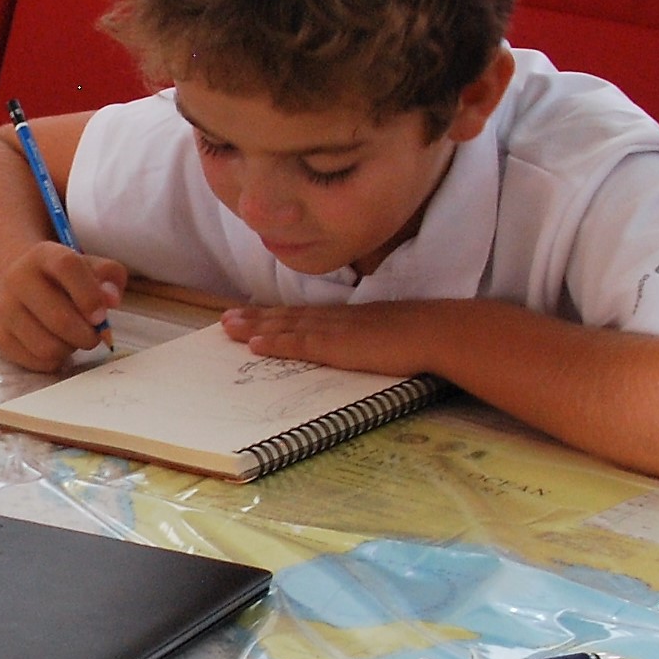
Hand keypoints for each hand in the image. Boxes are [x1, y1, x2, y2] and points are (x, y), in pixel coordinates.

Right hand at [0, 243, 127, 370]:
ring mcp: (4, 309)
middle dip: (86, 335)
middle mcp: (17, 278)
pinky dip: (55, 360)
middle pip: (59, 319)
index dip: (89, 294)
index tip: (101, 316)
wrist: (18, 287)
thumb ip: (109, 276)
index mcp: (43, 255)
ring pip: (47, 347)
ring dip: (70, 349)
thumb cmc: (63, 280)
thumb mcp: (89, 267)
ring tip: (72, 339)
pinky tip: (56, 345)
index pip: (66, 266)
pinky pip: (37, 362)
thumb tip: (111, 300)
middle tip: (94, 335)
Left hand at [219, 301, 445, 376]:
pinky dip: (275, 343)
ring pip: (285, 327)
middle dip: (254, 318)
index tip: (250, 313)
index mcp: (345, 316)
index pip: (302, 314)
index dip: (274, 314)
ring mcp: (333, 330)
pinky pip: (299, 344)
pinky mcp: (336, 345)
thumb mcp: (385, 331)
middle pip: (286, 317)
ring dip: (255, 327)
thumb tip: (361, 346)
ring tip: (228, 328)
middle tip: (224, 319)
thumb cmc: (418, 334)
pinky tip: (255, 345)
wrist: (433, 330)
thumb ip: (367, 336)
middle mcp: (333, 318)